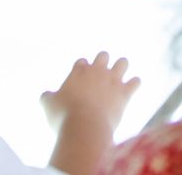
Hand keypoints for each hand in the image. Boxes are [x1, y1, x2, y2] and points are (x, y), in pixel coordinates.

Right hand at [42, 53, 139, 174]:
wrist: (85, 127)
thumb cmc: (64, 116)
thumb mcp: (49, 105)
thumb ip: (47, 97)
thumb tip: (46, 95)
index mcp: (79, 71)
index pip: (82, 62)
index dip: (82, 69)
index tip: (80, 79)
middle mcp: (97, 71)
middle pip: (103, 55)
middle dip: (103, 62)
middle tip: (100, 75)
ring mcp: (113, 80)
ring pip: (123, 62)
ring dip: (121, 67)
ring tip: (119, 76)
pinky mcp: (124, 93)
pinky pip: (136, 82)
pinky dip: (134, 84)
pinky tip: (132, 87)